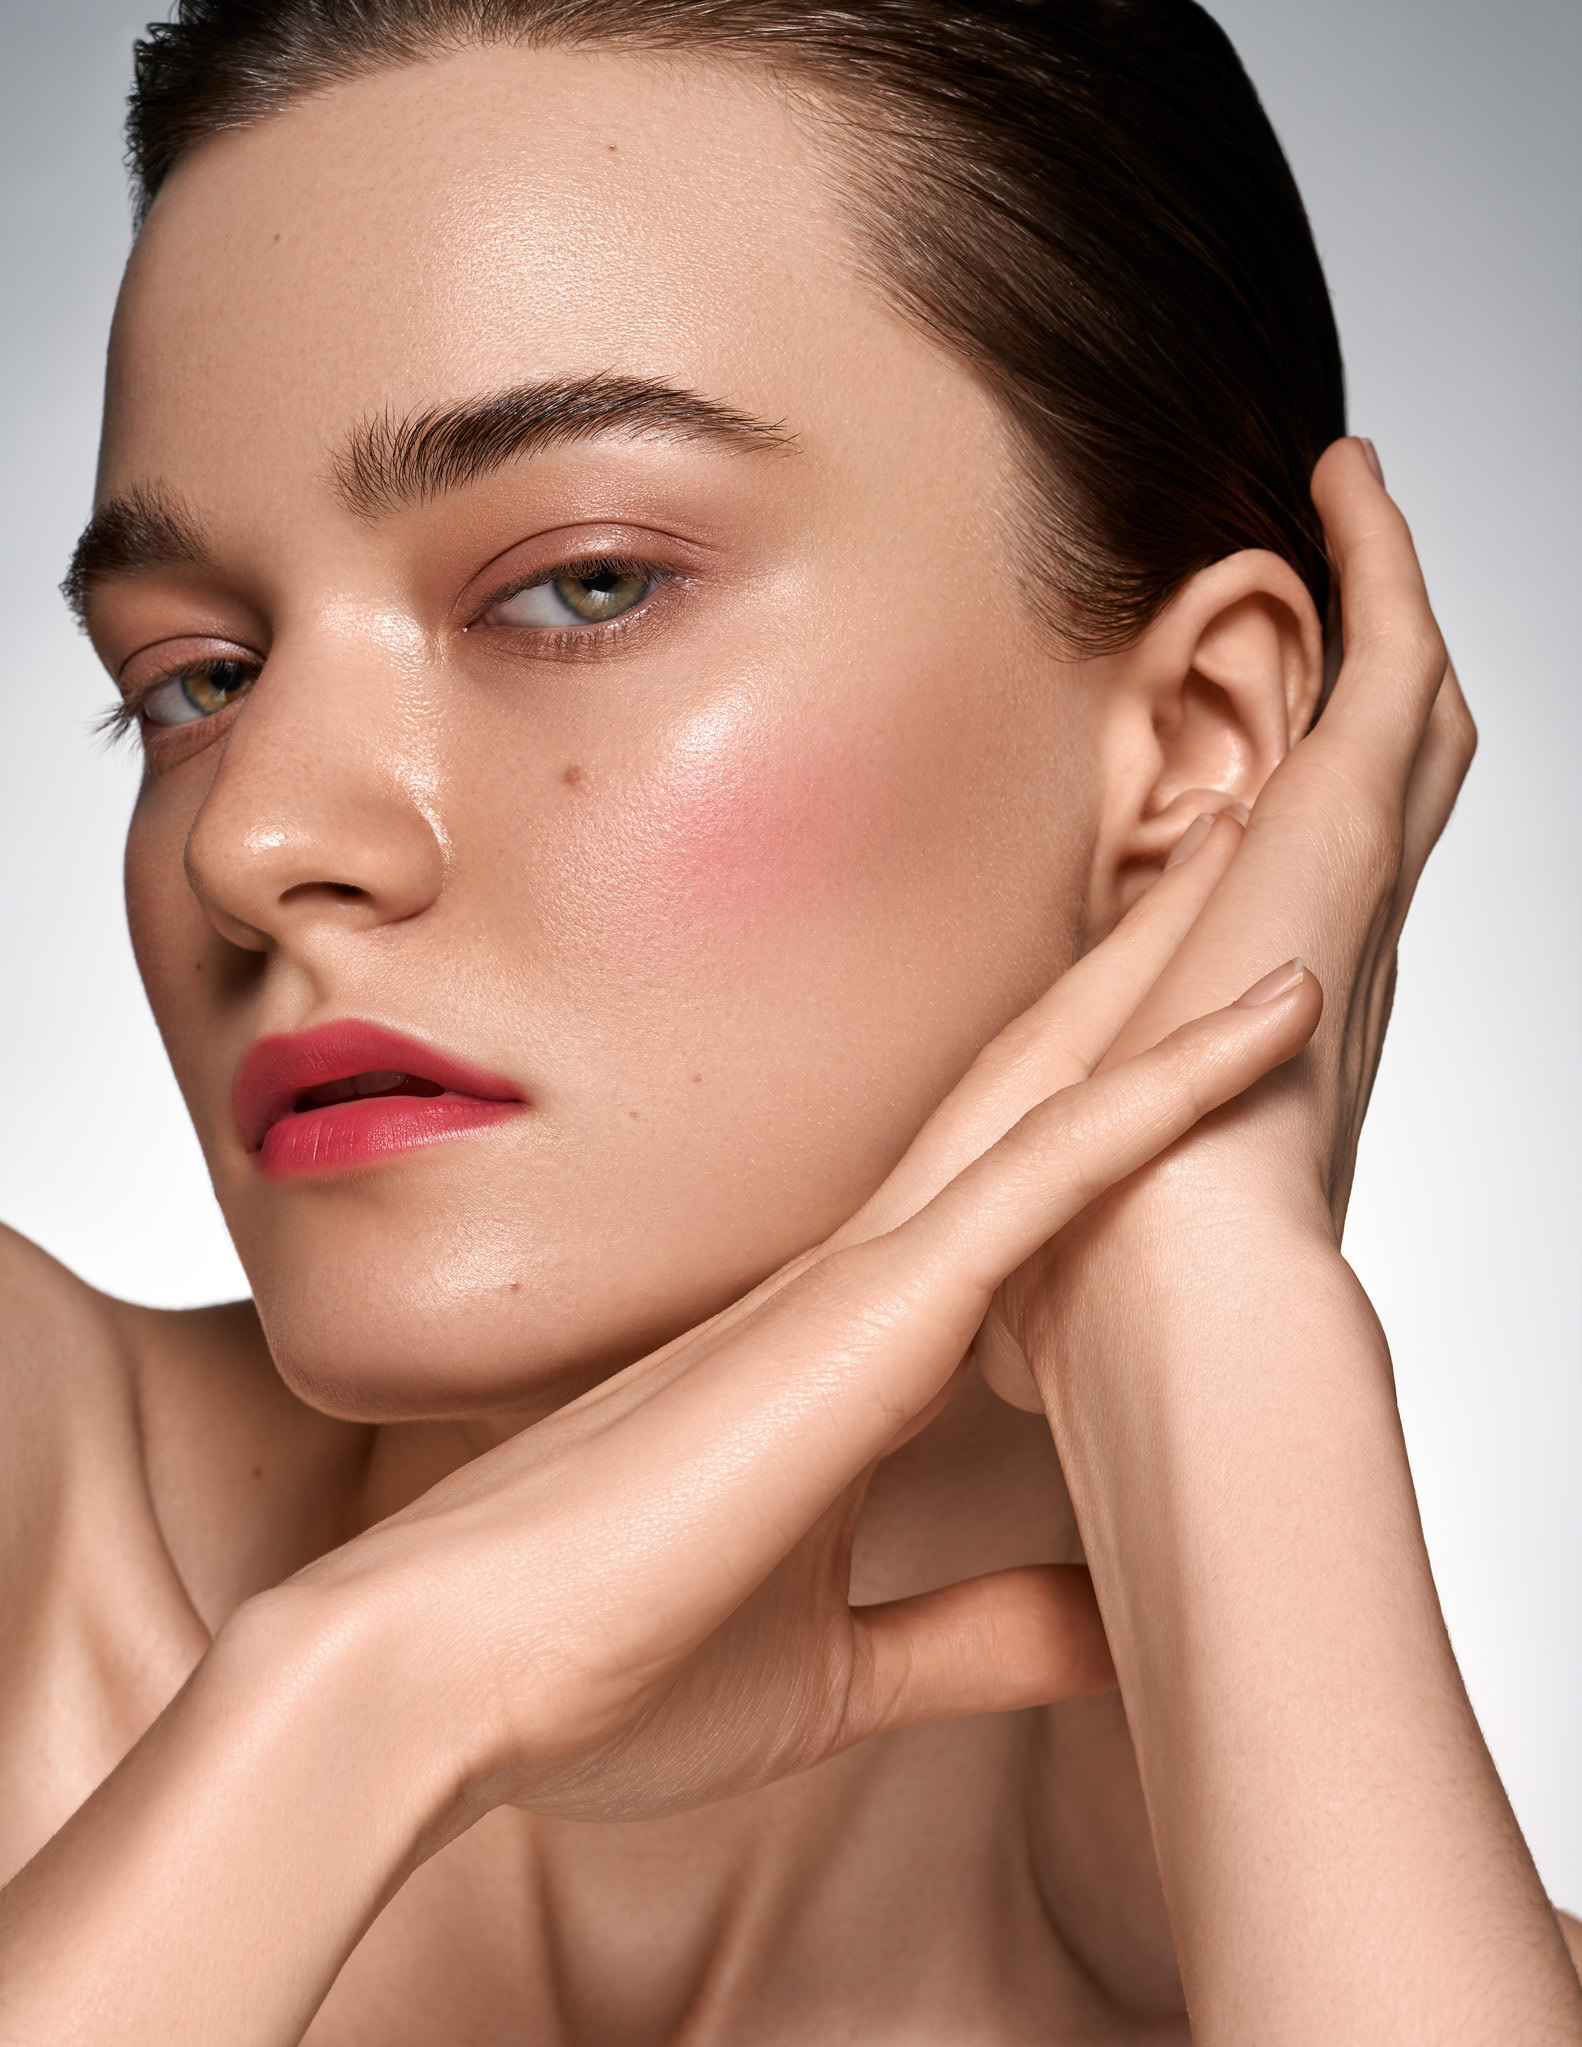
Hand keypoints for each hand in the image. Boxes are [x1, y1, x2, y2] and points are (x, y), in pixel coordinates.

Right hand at [254, 924, 1316, 1831]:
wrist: (445, 1679)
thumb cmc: (604, 1669)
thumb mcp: (850, 1664)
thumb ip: (985, 1633)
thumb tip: (1122, 1634)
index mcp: (846, 1351)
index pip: (1001, 1189)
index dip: (1091, 1093)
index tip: (1180, 1014)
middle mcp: (862, 1283)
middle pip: (1028, 1089)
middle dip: (1131, 973)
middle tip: (1223, 849)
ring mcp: (866, 1283)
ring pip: (1053, 1090)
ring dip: (1163, 979)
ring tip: (1250, 849)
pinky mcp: (869, 1315)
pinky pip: (1049, 1173)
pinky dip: (1161, 1094)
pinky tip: (1259, 1017)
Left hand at [1089, 435, 1475, 1228]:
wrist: (1178, 1304)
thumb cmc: (1113, 1290)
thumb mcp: (1051, 1211)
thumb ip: (1037, 1197)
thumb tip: (986, 1287)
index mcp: (1263, 1023)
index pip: (1287, 902)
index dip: (1293, 819)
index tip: (1259, 763)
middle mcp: (1322, 946)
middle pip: (1372, 792)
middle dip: (1367, 688)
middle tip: (1353, 581)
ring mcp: (1343, 887)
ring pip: (1403, 715)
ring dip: (1383, 600)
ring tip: (1354, 492)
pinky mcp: (1342, 839)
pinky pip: (1392, 668)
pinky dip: (1382, 569)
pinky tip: (1348, 482)